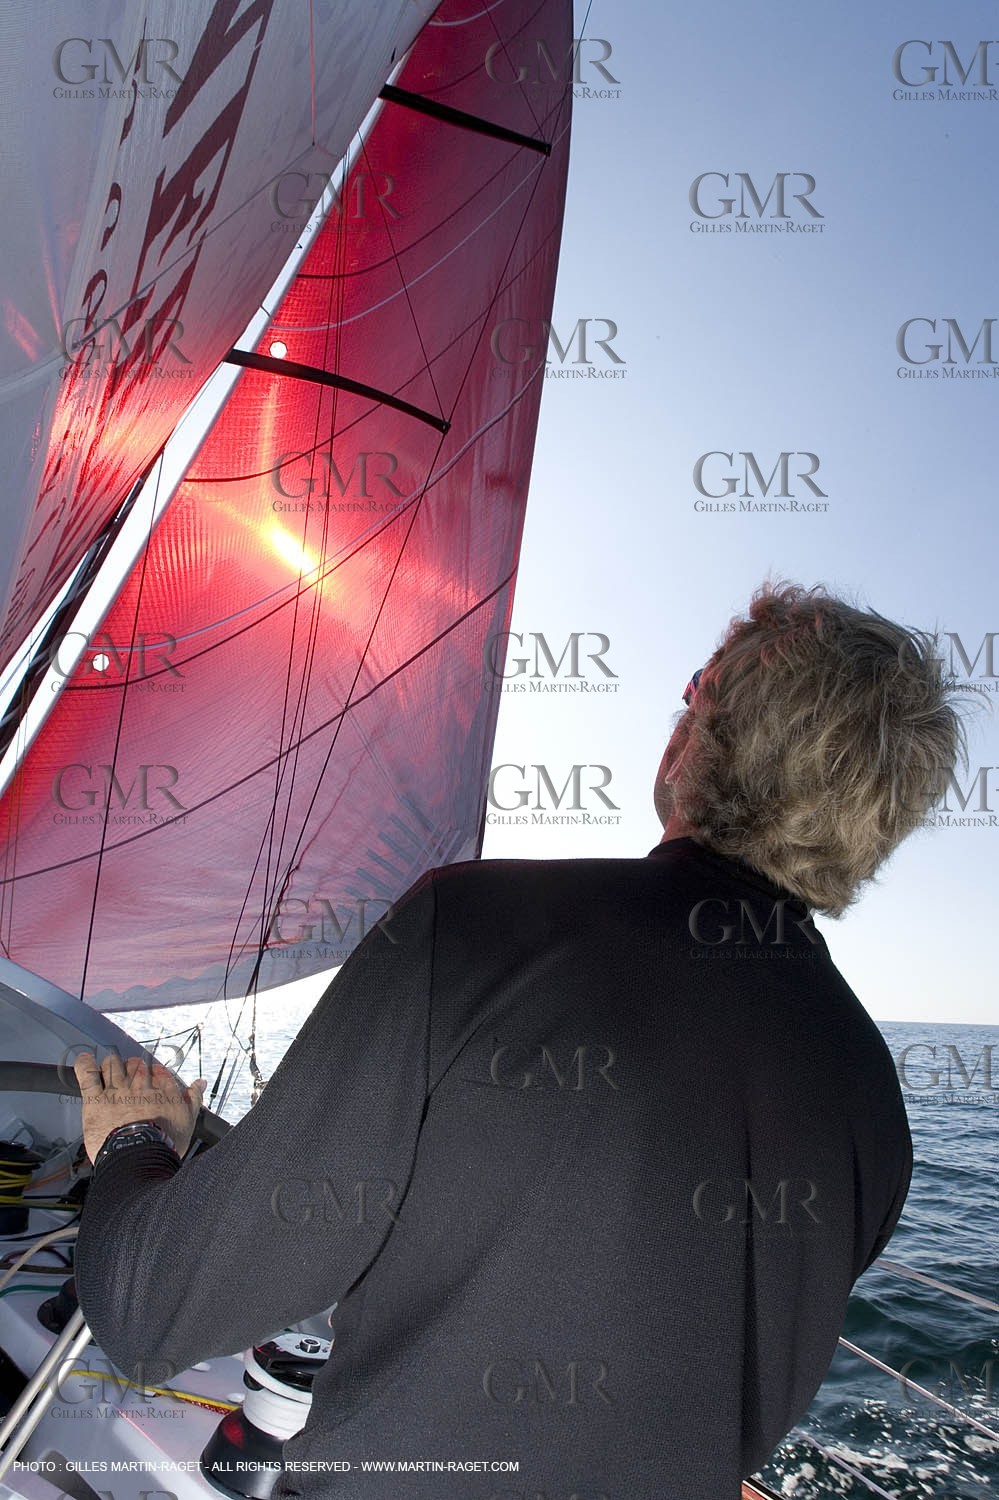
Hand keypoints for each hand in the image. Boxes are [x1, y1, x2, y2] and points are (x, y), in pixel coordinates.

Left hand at [73, 1052, 207, 1163]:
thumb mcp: (187, 1120)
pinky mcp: (95, 1099)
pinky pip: (87, 1074)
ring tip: (109, 1071)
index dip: (154, 1073)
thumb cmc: (163, 1143)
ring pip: (111, 1063)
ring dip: (111, 1065)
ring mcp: (116, 1089)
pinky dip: (84, 1065)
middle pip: (134, 1063)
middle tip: (130, 1078)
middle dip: (132, 1068)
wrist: (139, 1157)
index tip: (152, 1077)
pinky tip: (84, 1061)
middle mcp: (138, 1083)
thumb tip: (200, 1084)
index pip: (157, 1070)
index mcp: (160, 1087)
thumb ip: (193, 1098)